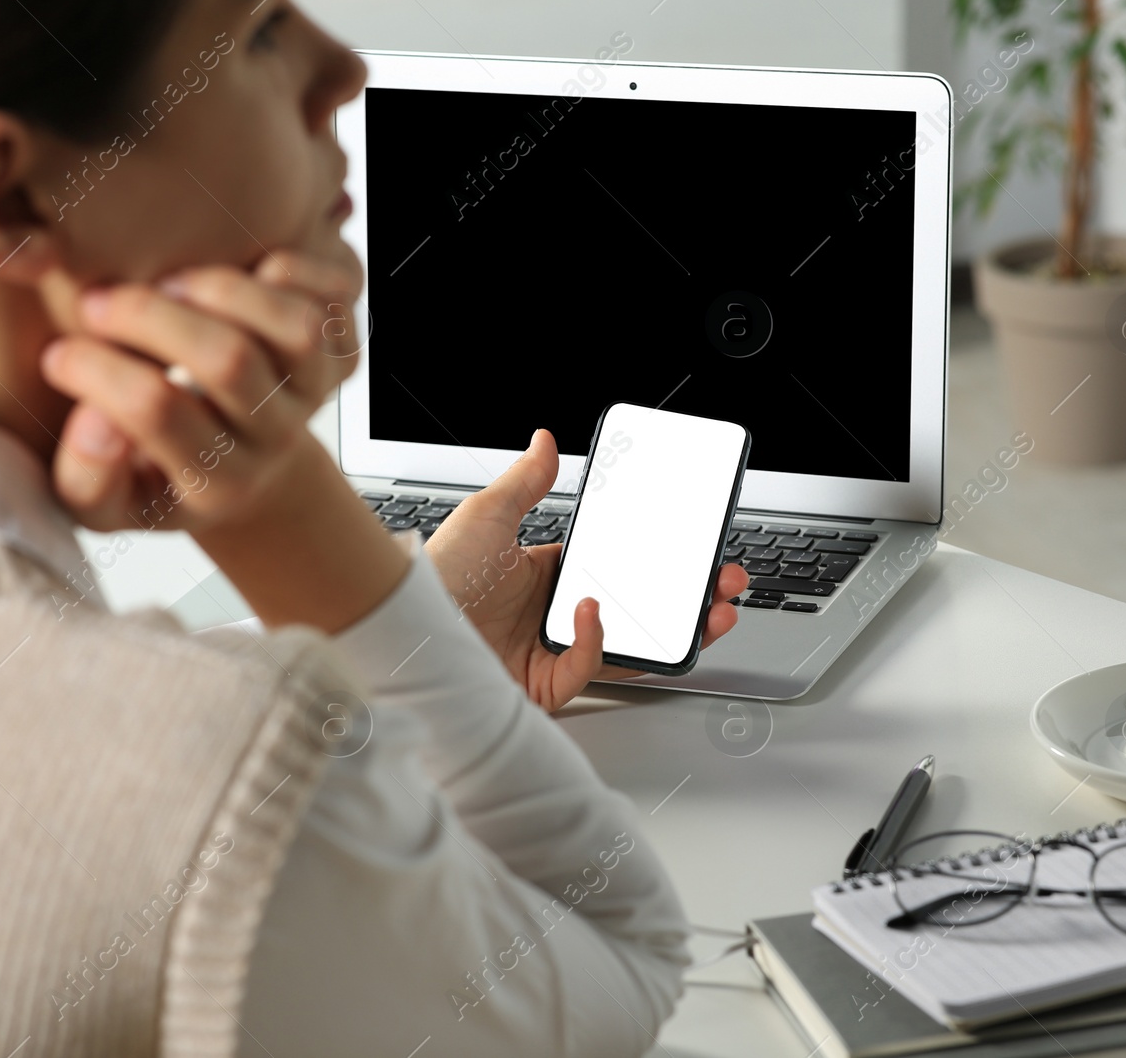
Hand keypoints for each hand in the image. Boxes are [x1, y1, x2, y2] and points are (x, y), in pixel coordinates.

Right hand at [39, 249, 361, 533]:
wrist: (248, 476)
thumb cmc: (161, 475)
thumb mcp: (111, 505)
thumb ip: (87, 479)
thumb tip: (95, 421)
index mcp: (219, 483)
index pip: (157, 412)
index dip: (97, 372)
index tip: (57, 355)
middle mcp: (276, 439)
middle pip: (228, 360)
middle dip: (149, 317)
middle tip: (96, 303)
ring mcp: (317, 392)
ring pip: (294, 326)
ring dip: (223, 289)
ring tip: (168, 284)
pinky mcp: (342, 350)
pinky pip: (335, 296)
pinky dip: (289, 268)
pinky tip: (236, 273)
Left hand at [424, 429, 749, 711]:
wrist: (401, 628)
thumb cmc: (434, 575)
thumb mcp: (486, 515)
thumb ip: (525, 481)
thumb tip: (546, 440)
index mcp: (546, 576)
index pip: (618, 569)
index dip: (660, 563)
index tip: (693, 548)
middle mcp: (554, 616)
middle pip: (638, 611)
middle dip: (690, 600)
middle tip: (724, 583)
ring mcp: (553, 652)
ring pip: (629, 645)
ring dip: (675, 630)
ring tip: (709, 611)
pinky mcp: (545, 684)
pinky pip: (589, 666)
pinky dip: (598, 640)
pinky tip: (594, 612)